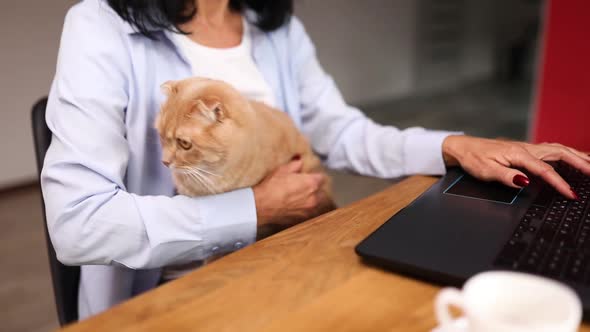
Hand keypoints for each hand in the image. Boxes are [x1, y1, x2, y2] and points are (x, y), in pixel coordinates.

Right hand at [253, 159, 325, 227]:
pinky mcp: (301, 218)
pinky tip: (295, 204)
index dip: (315, 175)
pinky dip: (304, 207)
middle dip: (315, 187)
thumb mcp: (282, 170)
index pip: (322, 177)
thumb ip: (295, 164)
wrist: (261, 206)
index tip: (310, 175)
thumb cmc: (271, 187)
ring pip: (316, 202)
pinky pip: (307, 211)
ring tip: (299, 195)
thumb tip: (300, 161)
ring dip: (311, 198)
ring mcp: (308, 209)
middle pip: (321, 191)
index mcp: (311, 183)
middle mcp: (313, 197)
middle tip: (304, 184)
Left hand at [442, 135, 589, 199]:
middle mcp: (526, 148)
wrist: (464, 147)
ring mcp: (528, 148)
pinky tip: (575, 157)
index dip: (560, 183)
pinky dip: (568, 153)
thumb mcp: (486, 171)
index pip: (545, 170)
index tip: (571, 194)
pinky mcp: (526, 150)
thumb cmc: (474, 159)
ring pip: (559, 149)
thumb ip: (507, 176)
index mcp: (518, 154)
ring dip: (577, 156)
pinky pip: (553, 150)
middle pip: (561, 153)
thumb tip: (526, 181)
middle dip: (581, 163)